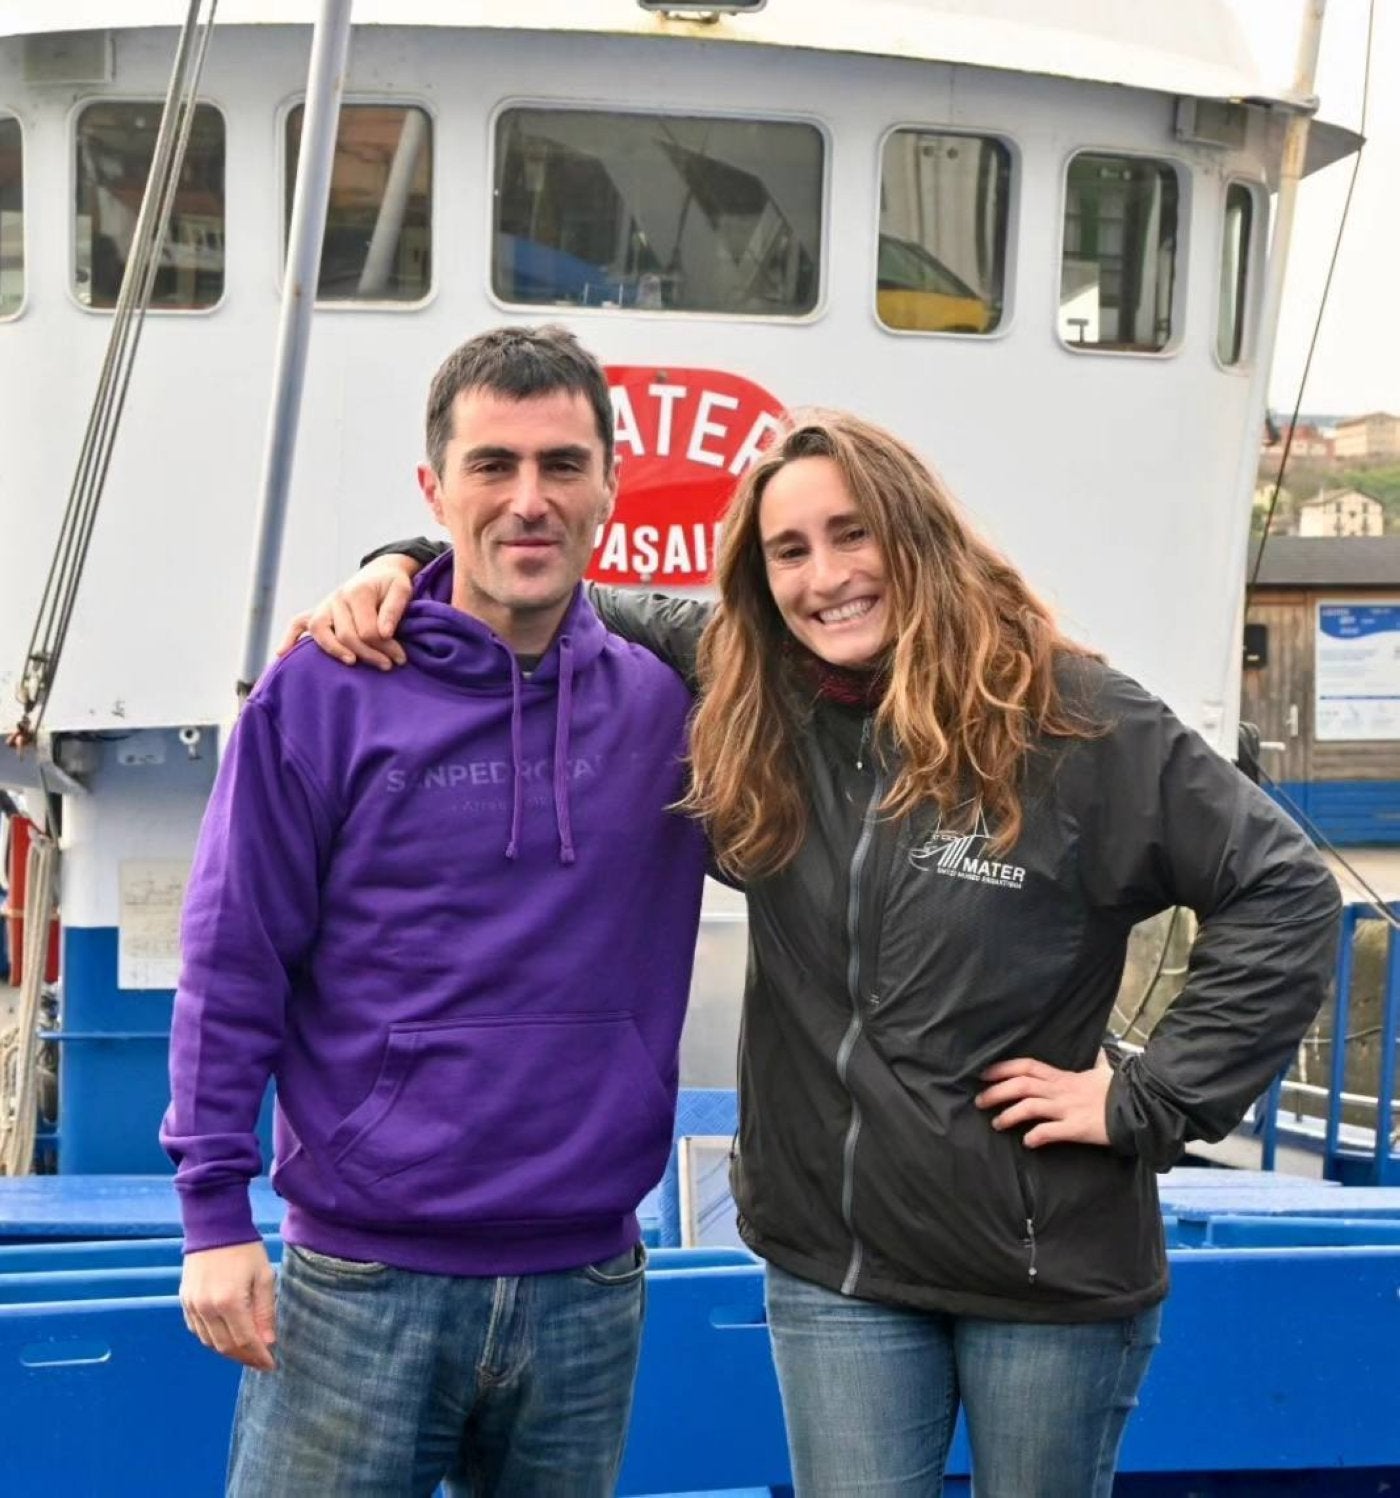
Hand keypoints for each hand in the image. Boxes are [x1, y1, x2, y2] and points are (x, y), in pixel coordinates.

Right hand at [180, 1240, 277, 1369]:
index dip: (259, 1357)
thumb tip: (268, 1342)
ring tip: (247, 1351)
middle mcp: (207, 1308)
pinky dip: (213, 1339)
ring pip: (210, 1342)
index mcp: (230, 1302)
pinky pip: (198, 1330)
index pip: (245, 1341)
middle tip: (261, 1361)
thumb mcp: (263, 1276)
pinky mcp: (185, 1301)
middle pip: (226, 1347)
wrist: (214, 1228)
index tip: (271, 1365)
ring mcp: (193, 1306)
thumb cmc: (245, 1250)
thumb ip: (265, 1311)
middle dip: (245, 1358)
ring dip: (229, 1351)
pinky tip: (227, 1337)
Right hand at [275, 553, 420, 668]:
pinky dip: (290, 637)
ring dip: (336, 651)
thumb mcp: (402, 589)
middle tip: (389, 665)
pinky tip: (282, 653)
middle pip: (346, 635)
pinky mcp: (318, 611)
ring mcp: (324, 605)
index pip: (367, 630)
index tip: (399, 658)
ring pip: (321, 632)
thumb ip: (394, 609)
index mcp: (357, 592)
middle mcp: (336, 598)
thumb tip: (384, 633)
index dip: (385, 647)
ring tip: (352, 662)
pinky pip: (297, 623)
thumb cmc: (391, 584)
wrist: (379, 573)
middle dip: (369, 654)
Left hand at [975, 1051, 1112, 1147]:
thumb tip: (1101, 1050)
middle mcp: (1061, 1091)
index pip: (1027, 1067)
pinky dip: (1036, 1136)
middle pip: (1021, 1085)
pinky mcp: (1076, 1128)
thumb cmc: (1119, 1091)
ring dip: (1010, 1115)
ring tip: (996, 1124)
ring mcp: (1067, 1109)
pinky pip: (1050, 1131)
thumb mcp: (1104, 1072)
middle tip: (979, 1101)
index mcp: (1063, 1077)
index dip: (1003, 1069)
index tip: (984, 1073)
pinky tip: (1027, 1142)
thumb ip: (1097, 1062)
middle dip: (997, 1092)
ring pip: (1030, 1107)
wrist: (1139, 1108)